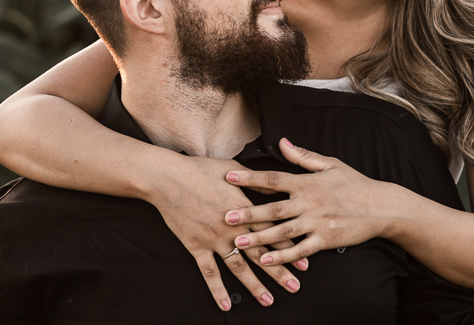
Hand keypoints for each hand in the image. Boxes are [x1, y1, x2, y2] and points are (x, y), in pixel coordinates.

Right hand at [149, 153, 303, 310]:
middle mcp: (233, 228)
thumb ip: (256, 182)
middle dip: (280, 272)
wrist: (168, 178)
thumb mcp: (234, 170)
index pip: (273, 232)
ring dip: (255, 285)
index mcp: (245, 209)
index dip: (290, 248)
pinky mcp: (196, 246)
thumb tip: (276, 188)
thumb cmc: (200, 169)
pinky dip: (217, 290)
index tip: (305, 262)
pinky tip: (226, 305)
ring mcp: (214, 239)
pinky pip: (209, 272)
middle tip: (295, 287)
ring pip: (239, 268)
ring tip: (269, 300)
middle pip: (261, 254)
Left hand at [223, 139, 391, 265]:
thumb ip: (303, 156)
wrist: (382, 206)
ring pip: (283, 232)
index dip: (250, 178)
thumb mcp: (330, 164)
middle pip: (273, 208)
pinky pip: (300, 250)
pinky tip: (267, 261)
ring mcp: (317, 222)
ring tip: (238, 243)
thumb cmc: (355, 184)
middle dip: (248, 213)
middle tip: (225, 218)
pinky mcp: (326, 240)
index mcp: (308, 182)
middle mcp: (310, 202)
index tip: (229, 177)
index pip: (274, 178)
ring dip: (260, 238)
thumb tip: (282, 142)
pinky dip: (283, 257)